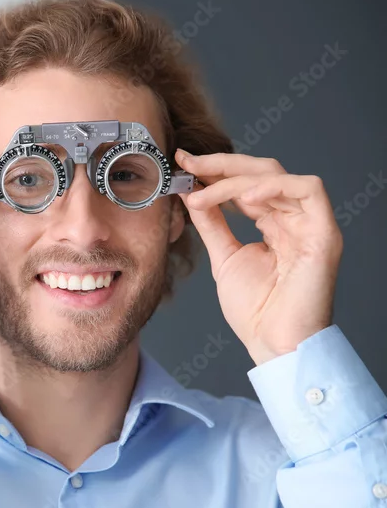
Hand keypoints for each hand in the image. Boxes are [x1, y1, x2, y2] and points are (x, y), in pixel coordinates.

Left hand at [175, 150, 342, 364]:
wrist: (274, 343)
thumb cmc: (256, 310)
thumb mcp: (224, 257)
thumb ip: (212, 224)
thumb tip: (191, 194)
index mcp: (274, 223)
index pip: (246, 183)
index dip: (214, 170)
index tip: (182, 164)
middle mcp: (294, 218)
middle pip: (262, 170)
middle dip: (220, 164)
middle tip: (187, 164)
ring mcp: (311, 224)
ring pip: (277, 176)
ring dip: (235, 179)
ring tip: (203, 194)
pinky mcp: (325, 232)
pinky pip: (309, 190)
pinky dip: (274, 186)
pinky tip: (243, 197)